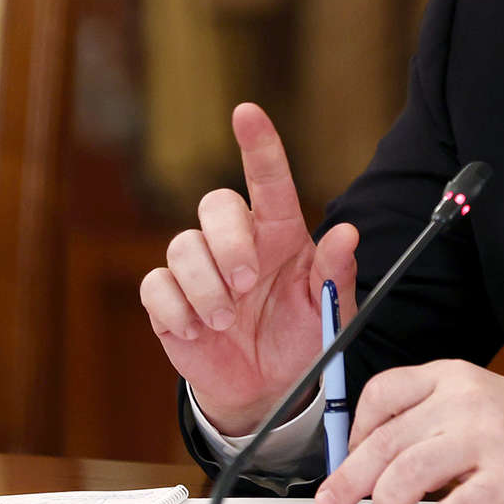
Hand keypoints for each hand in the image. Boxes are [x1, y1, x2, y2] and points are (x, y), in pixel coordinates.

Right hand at [139, 102, 359, 434]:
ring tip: (226, 321)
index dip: (258, 145)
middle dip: (228, 243)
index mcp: (279, 234)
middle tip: (246, 284)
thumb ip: (337, 272)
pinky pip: (156, 286)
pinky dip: (177, 309)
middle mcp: (236, 242)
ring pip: (183, 247)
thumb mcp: (329, 309)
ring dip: (205, 287)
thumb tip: (347, 233)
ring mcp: (198, 269)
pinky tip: (198, 331)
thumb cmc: (301, 337)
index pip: (267, 180)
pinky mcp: (168, 300)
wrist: (268, 391)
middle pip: (215, 205)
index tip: (246, 113)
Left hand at [314, 360, 503, 503]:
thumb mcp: (474, 404)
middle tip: (335, 501)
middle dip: (351, 477)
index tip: (348, 457)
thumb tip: (370, 462)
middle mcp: (466, 401)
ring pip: (410, 470)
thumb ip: (427, 421)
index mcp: (451, 377)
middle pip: (387, 439)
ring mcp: (488, 437)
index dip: (354, 430)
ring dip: (385, 499)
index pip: (382, 392)